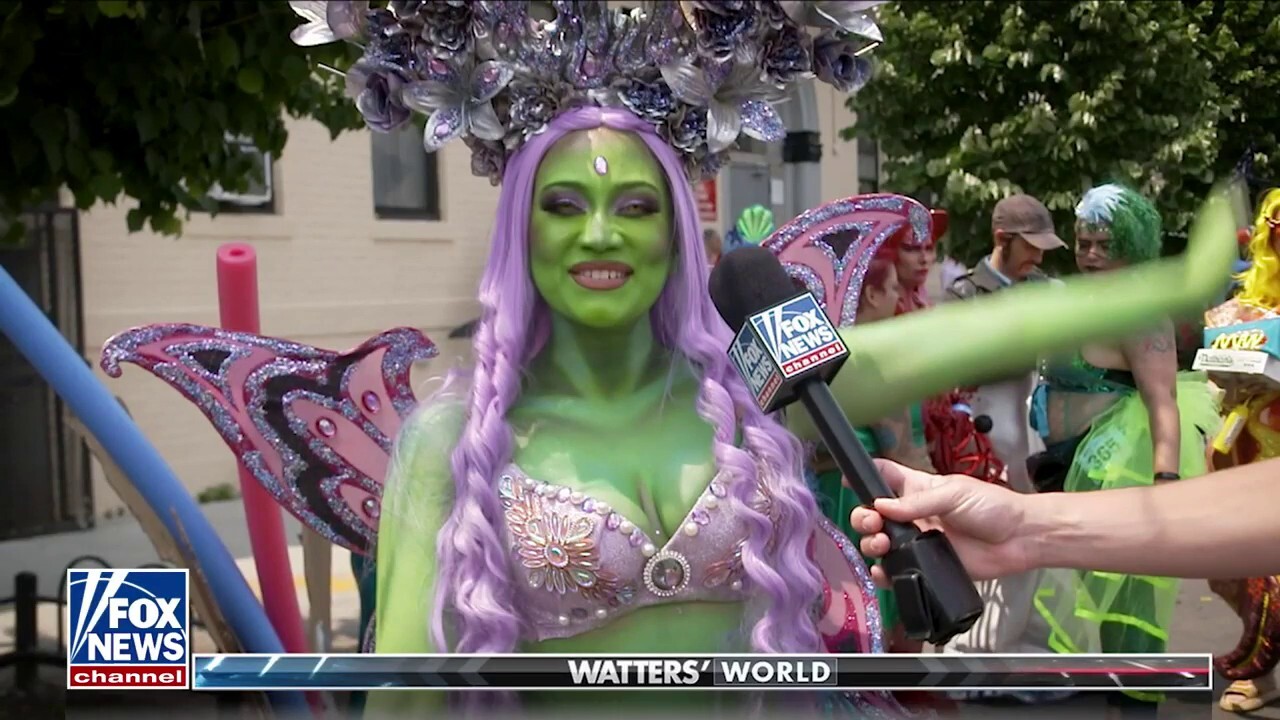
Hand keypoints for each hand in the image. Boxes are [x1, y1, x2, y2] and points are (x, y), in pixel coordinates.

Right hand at [850, 459, 1039, 583]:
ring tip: (882, 546)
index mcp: (916, 490)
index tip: (848, 482)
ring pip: (878, 544)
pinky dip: (883, 574)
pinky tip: (883, 571)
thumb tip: (880, 506)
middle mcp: (911, 515)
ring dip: (871, 544)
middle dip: (863, 518)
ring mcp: (915, 542)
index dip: (864, 476)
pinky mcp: (924, 567)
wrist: (1018, 540)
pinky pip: (895, 572)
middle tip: (874, 524)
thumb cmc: (991, 507)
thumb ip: (917, 502)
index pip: (884, 476)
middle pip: (872, 514)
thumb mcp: (954, 493)